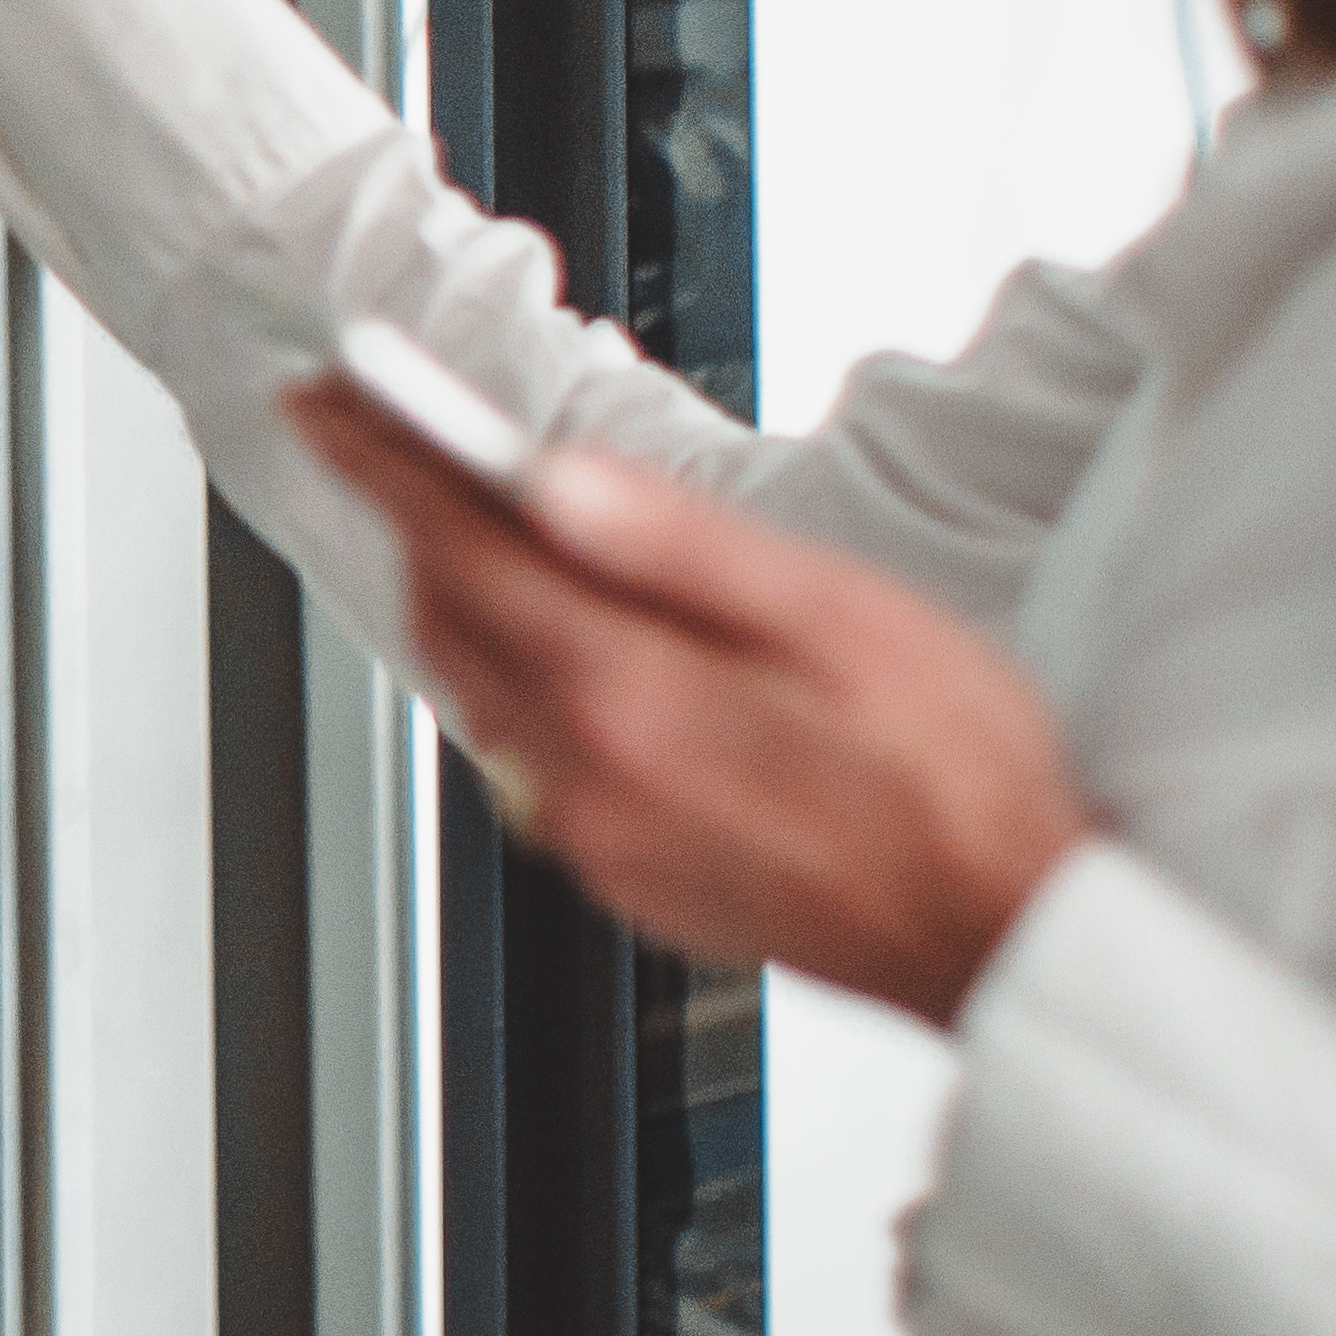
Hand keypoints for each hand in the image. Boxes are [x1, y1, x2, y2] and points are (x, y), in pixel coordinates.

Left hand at [285, 378, 1092, 1025]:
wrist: (1005, 936)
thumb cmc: (954, 774)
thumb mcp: (837, 615)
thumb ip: (680, 545)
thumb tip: (556, 481)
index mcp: (629, 696)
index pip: (461, 549)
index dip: (384, 460)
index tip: (330, 399)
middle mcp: (585, 779)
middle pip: (453, 619)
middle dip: (412, 518)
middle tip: (386, 434)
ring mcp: (600, 839)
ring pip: (483, 689)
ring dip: (465, 597)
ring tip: (471, 516)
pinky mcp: (628, 876)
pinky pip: (532, 756)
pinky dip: (522, 677)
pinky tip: (570, 640)